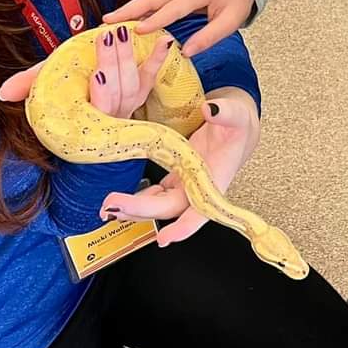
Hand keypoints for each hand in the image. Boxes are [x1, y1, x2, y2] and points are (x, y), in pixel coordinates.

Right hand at [0, 26, 173, 113]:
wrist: (91, 108)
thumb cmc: (66, 93)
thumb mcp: (47, 86)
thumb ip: (29, 85)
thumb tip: (3, 92)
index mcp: (89, 117)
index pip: (98, 108)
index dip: (101, 93)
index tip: (99, 75)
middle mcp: (112, 114)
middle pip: (119, 92)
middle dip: (114, 64)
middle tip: (110, 37)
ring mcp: (129, 103)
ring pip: (135, 84)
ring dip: (130, 57)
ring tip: (125, 32)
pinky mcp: (142, 91)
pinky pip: (152, 76)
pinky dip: (158, 59)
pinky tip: (165, 41)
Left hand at [100, 90, 259, 246]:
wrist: (235, 126)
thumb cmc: (238, 124)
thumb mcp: (237, 113)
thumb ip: (226, 112)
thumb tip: (211, 109)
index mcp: (215, 179)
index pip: (201, 210)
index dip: (184, 227)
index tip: (164, 238)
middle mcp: (199, 187)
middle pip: (169, 207)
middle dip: (141, 210)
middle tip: (113, 204)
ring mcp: (185, 183)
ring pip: (159, 204)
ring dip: (135, 209)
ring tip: (109, 206)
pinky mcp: (176, 177)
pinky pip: (156, 194)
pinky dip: (139, 198)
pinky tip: (121, 197)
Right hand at [103, 0, 253, 58]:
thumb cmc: (235, 4)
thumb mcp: (230, 22)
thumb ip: (209, 37)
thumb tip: (186, 52)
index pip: (174, 7)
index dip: (156, 19)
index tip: (139, 30)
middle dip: (129, 9)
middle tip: (108, 22)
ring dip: (129, 9)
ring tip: (109, 22)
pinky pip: (152, 1)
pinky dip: (137, 9)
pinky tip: (124, 21)